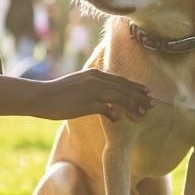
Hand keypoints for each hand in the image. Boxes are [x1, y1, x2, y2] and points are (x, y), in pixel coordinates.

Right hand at [40, 69, 154, 121]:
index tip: (148, 92)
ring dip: (133, 107)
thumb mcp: (79, 87)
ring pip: (120, 98)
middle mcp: (95, 80)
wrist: (41, 96)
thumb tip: (111, 109)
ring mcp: (92, 91)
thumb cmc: (58, 94)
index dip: (136, 87)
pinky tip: (121, 121)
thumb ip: (95, 93)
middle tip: (153, 104)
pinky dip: (117, 114)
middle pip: (124, 88)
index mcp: (94, 74)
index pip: (120, 80)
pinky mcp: (87, 103)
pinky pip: (108, 108)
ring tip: (143, 115)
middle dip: (140, 97)